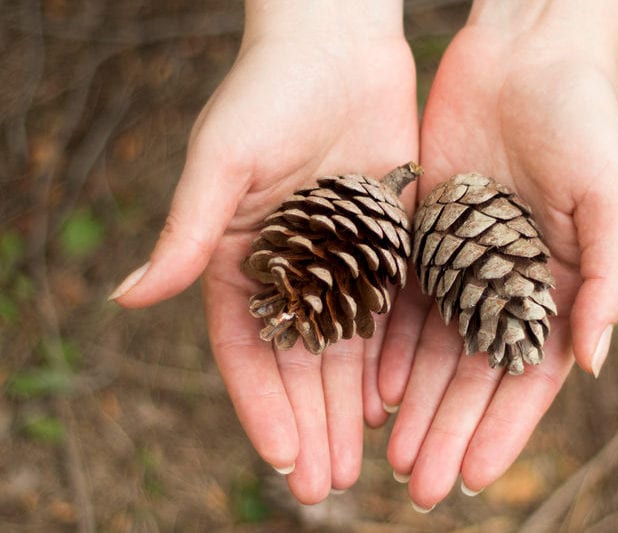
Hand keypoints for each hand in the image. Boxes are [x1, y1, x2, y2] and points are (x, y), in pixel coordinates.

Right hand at [110, 2, 417, 503]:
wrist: (338, 43)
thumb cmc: (269, 90)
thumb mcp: (223, 161)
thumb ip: (188, 234)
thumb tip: (129, 298)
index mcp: (242, 259)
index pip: (250, 350)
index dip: (265, 405)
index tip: (285, 456)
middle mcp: (294, 270)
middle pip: (302, 363)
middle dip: (314, 422)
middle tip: (329, 484)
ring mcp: (344, 260)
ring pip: (348, 348)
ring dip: (353, 406)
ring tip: (365, 460)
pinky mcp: (389, 243)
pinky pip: (391, 312)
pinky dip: (392, 357)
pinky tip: (399, 398)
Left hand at [378, 1, 617, 509]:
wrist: (525, 56)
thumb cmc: (584, 120)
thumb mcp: (611, 198)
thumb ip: (607, 280)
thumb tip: (593, 361)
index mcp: (558, 285)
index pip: (529, 376)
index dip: (504, 427)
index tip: (476, 476)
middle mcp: (506, 283)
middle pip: (474, 373)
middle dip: (449, 429)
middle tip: (421, 484)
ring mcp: (462, 263)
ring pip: (434, 348)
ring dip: (415, 403)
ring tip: (393, 452)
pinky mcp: (421, 235)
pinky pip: (403, 301)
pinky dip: (388, 346)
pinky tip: (373, 387)